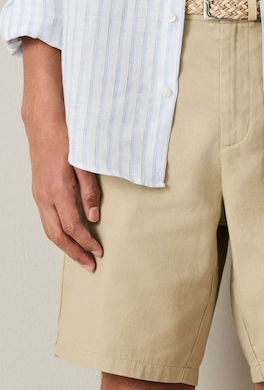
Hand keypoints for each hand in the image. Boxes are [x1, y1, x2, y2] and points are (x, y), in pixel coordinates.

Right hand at [26, 118, 102, 271]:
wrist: (44, 124)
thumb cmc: (66, 139)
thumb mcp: (84, 164)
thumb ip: (89, 191)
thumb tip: (94, 217)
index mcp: (58, 190)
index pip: (73, 226)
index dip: (87, 241)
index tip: (99, 251)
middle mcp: (45, 196)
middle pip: (57, 235)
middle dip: (74, 252)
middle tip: (90, 265)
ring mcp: (39, 195)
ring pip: (49, 230)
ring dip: (65, 246)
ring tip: (81, 256)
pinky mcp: (38, 192)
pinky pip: (46, 220)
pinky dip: (58, 233)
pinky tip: (69, 237)